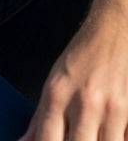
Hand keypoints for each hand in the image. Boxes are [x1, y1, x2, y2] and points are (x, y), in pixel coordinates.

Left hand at [18, 0, 127, 140]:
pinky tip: (108, 133)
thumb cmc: (79, 59)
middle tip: (73, 137)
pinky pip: (125, 140)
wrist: (113, 30)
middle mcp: (84, 103)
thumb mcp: (53, 81)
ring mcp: (113, 109)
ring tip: (90, 135)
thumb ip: (41, 117)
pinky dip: (116, 140)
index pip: (47, 139)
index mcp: (57, 94)